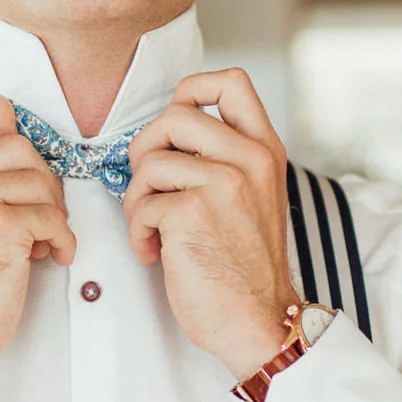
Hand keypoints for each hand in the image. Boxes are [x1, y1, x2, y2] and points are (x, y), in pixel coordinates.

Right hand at [0, 82, 76, 397]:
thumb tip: (15, 139)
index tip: (9, 138)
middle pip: (20, 144)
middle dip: (41, 181)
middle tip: (36, 215)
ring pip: (41, 180)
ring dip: (52, 214)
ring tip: (36, 242)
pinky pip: (52, 216)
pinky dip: (62, 239)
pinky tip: (48, 256)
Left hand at [123, 68, 299, 379]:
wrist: (258, 320)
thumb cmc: (243, 266)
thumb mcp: (252, 197)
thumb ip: (224, 158)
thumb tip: (166, 132)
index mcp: (265, 150)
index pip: (231, 81)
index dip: (190, 90)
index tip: (174, 130)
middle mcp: (250, 159)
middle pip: (174, 114)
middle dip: (145, 151)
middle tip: (150, 189)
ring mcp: (224, 183)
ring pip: (150, 161)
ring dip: (137, 201)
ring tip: (152, 230)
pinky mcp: (193, 213)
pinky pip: (142, 203)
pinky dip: (138, 233)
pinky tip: (156, 253)